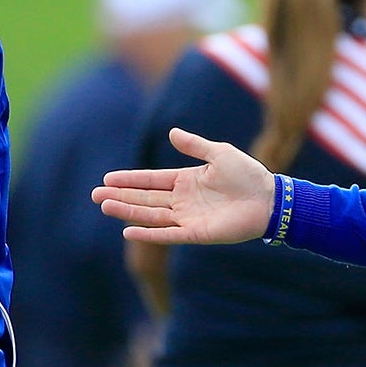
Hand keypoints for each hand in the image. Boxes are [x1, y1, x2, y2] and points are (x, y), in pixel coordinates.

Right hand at [94, 129, 275, 244]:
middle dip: (121, 196)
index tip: (108, 178)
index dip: (130, 179)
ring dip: (128, 211)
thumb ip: (195, 145)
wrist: (270, 199)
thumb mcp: (219, 153)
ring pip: (151, 215)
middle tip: (95, 194)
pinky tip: (128, 230)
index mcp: (187, 181)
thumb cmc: (248, 175)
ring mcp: (188, 218)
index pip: (151, 180)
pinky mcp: (197, 233)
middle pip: (145, 198)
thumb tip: (172, 132)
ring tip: (105, 205)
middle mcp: (184, 200)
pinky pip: (168, 234)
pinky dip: (149, 233)